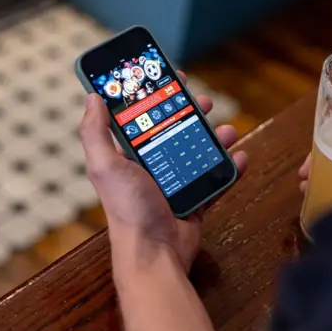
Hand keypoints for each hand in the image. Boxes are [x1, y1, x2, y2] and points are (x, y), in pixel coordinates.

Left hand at [78, 72, 247, 272]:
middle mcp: (153, 167)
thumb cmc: (128, 210)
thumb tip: (92, 96)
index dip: (154, 97)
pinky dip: (231, 168)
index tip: (168, 79)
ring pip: (199, 151)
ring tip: (228, 131)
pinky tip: (240, 157)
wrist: (157, 252)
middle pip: (175, 131)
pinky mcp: (196, 199)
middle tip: (203, 101)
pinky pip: (217, 178)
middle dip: (190, 114)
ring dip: (216, 138)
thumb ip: (95, 133)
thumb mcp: (106, 167)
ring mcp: (176, 183)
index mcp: (130, 156)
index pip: (142, 119)